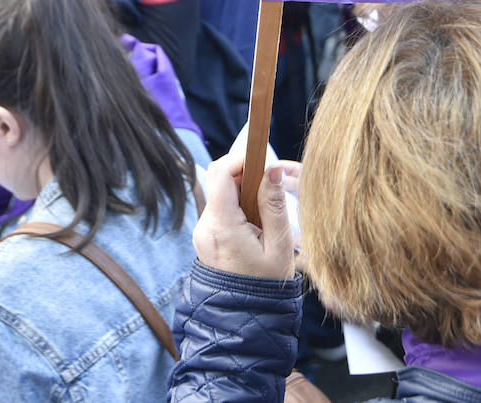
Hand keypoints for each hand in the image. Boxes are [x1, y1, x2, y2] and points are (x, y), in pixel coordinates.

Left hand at [192, 156, 296, 279]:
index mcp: (221, 227)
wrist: (244, 321)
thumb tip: (272, 168)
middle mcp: (205, 227)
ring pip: (222, 196)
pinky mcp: (206, 238)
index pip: (220, 173)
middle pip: (221, 182)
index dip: (241, 159)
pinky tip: (257, 226)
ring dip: (244, 194)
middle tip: (273, 189)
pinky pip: (221, 211)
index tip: (264, 161)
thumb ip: (274, 205)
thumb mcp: (278, 246)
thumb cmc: (265, 287)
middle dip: (247, 177)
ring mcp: (202, 233)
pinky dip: (239, 208)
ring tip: (268, 215)